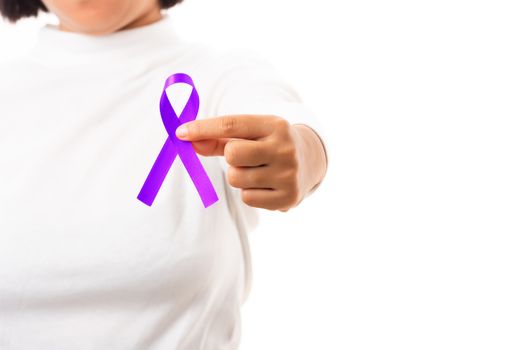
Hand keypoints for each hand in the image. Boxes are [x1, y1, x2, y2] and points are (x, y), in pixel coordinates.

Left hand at [176, 115, 326, 210]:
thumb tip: (186, 139)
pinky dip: (250, 193)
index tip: (181, 133)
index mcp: (275, 125)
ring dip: (239, 176)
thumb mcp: (252, 134)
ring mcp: (288, 175)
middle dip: (231, 157)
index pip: (231, 125)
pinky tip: (265, 185)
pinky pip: (247, 198)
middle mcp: (285, 148)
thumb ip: (218, 138)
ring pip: (236, 179)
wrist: (310, 161)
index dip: (203, 128)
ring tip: (258, 171)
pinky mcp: (287, 198)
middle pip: (232, 154)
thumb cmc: (269, 144)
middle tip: (246, 157)